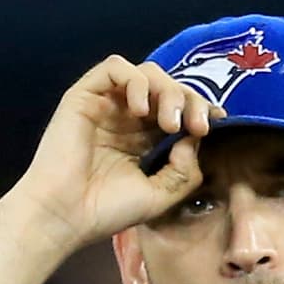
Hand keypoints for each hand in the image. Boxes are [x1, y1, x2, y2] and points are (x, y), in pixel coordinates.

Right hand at [9, 55, 226, 253]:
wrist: (66, 215)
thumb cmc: (107, 210)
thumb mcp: (159, 196)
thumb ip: (184, 170)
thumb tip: (194, 138)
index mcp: (145, 139)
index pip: (180, 110)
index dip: (201, 109)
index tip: (218, 121)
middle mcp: (128, 117)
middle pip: (168, 88)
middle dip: (190, 100)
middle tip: (198, 125)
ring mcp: (108, 104)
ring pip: (147, 74)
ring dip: (167, 91)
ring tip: (169, 123)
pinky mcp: (86, 95)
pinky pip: (115, 68)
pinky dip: (136, 82)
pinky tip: (142, 110)